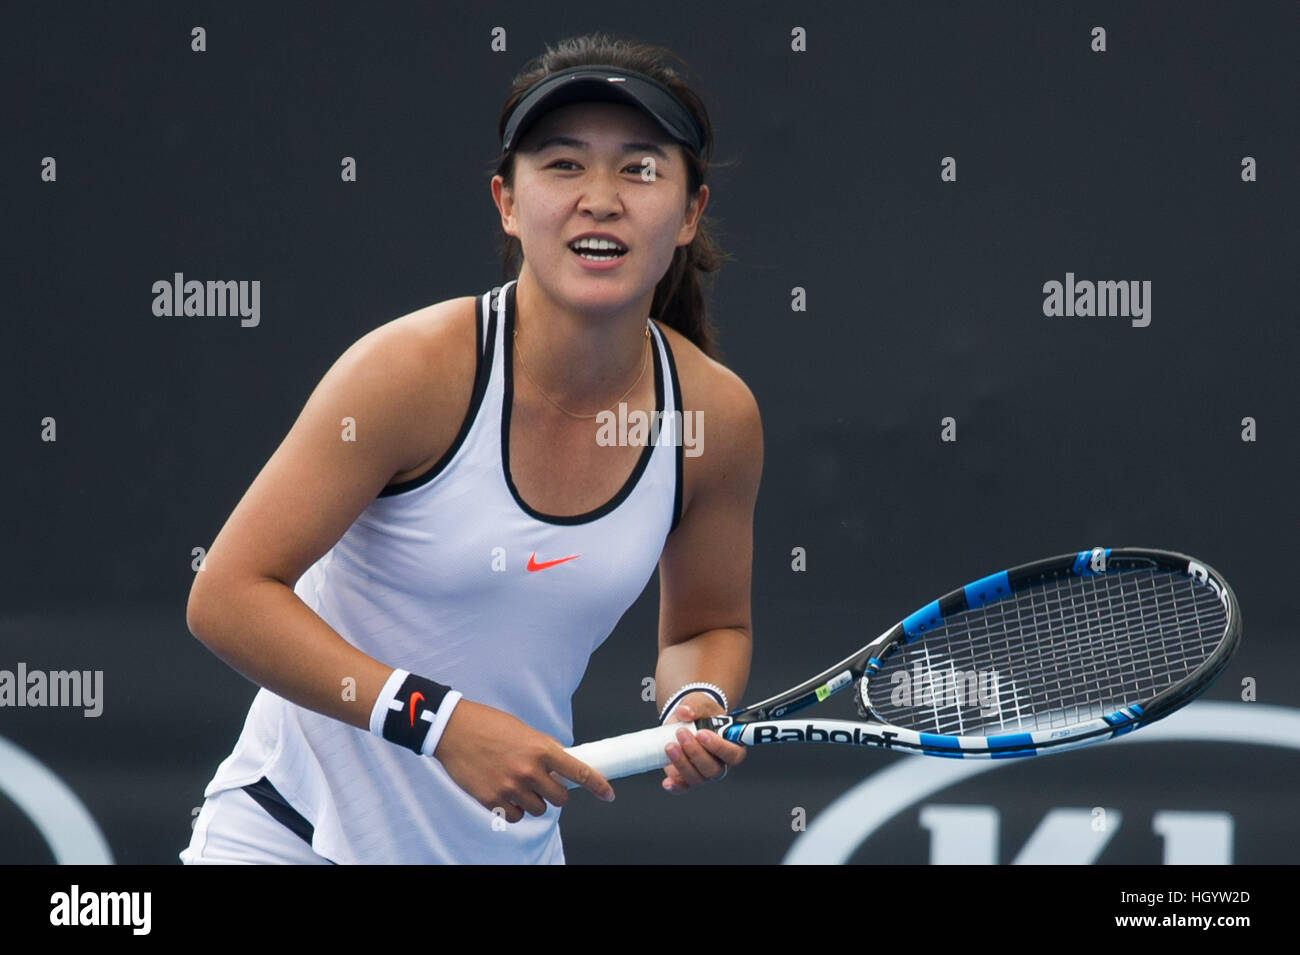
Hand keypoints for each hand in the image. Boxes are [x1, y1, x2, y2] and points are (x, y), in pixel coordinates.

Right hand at [433, 699, 613, 822]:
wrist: (454, 730)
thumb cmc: (489, 725)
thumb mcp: (524, 731)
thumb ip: (544, 750)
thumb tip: (561, 765)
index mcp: (542, 749)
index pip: (579, 772)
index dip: (598, 786)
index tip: (609, 795)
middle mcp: (530, 770)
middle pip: (560, 798)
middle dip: (554, 792)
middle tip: (542, 782)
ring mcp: (511, 787)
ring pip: (539, 809)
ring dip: (534, 801)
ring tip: (518, 784)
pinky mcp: (493, 800)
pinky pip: (516, 816)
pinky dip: (514, 810)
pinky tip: (506, 794)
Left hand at [660, 695, 745, 793]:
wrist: (685, 719)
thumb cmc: (701, 713)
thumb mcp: (701, 703)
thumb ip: (695, 706)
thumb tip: (685, 712)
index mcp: (732, 746)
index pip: (733, 754)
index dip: (719, 747)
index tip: (702, 734)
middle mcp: (720, 763)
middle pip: (713, 769)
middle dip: (695, 753)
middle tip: (681, 734)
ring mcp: (703, 773)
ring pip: (697, 778)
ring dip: (682, 763)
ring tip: (669, 745)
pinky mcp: (686, 777)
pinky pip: (683, 787)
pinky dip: (676, 786)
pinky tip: (667, 781)